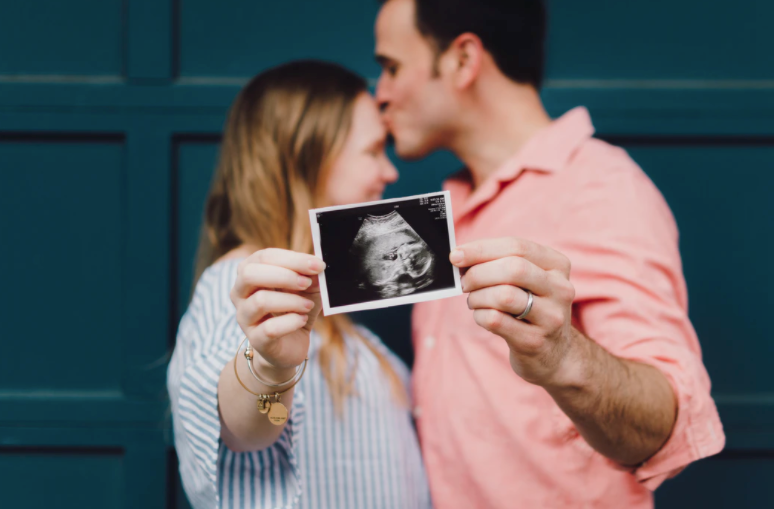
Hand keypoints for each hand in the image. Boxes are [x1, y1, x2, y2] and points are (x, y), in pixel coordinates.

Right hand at [230, 249, 325, 379]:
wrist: (290, 345)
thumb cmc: (295, 308)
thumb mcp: (307, 288)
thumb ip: (310, 274)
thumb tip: (317, 265)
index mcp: (250, 273)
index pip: (264, 257)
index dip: (292, 259)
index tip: (317, 265)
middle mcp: (240, 293)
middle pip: (250, 274)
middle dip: (284, 276)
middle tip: (307, 283)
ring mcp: (244, 317)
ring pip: (260, 301)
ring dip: (291, 301)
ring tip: (307, 306)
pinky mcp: (255, 339)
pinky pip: (270, 328)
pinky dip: (291, 322)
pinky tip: (302, 320)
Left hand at [450, 238, 577, 386]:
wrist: (554, 354)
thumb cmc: (530, 308)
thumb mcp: (527, 281)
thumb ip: (500, 263)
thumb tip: (460, 256)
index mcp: (558, 266)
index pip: (517, 247)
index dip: (481, 249)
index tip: (456, 255)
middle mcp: (560, 289)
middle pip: (513, 269)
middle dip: (478, 273)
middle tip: (464, 283)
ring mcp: (551, 317)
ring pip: (504, 295)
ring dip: (478, 297)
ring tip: (474, 301)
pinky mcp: (535, 341)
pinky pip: (496, 320)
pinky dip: (480, 315)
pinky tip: (481, 316)